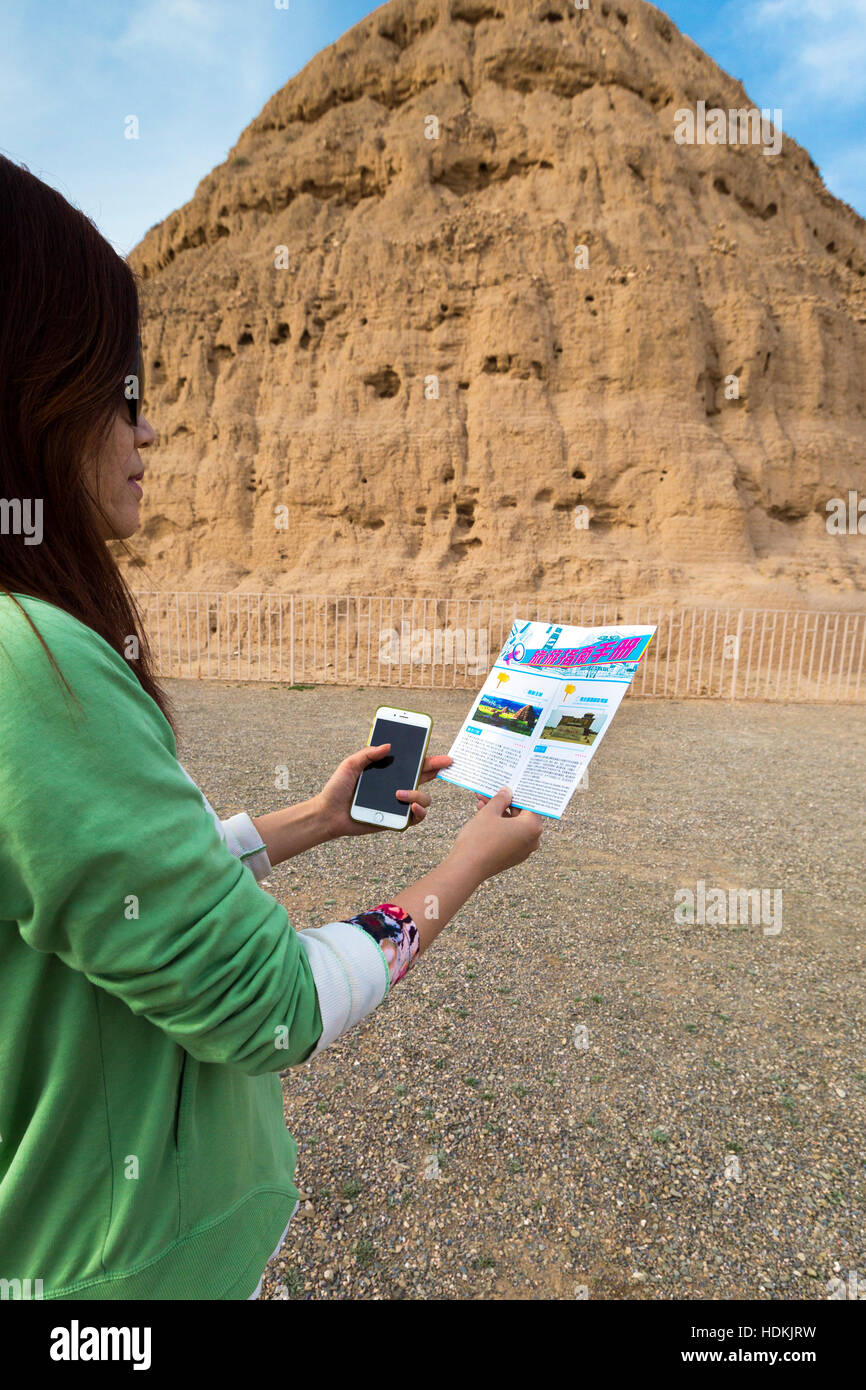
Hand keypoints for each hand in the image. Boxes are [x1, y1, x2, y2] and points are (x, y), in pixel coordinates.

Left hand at [315, 743, 453, 837]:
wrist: (328, 813)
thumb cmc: (338, 788)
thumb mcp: (350, 765)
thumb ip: (368, 753)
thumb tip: (388, 746)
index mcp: (389, 772)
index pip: (413, 763)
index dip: (429, 758)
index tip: (441, 754)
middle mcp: (397, 787)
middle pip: (424, 777)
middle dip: (437, 768)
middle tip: (446, 763)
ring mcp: (398, 804)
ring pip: (424, 798)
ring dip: (419, 794)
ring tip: (400, 793)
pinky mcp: (396, 820)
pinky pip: (417, 818)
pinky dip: (420, 811)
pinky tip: (412, 806)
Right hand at [449, 786, 543, 879]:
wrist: (466, 868)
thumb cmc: (480, 838)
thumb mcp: (489, 812)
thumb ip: (501, 799)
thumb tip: (507, 792)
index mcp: (532, 827)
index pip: (530, 804)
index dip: (518, 793)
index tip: (510, 784)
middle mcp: (532, 840)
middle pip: (520, 815)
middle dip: (504, 802)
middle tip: (491, 792)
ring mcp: (522, 851)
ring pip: (513, 825)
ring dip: (499, 813)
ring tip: (481, 802)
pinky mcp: (512, 857)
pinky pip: (509, 836)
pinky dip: (499, 826)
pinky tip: (483, 816)